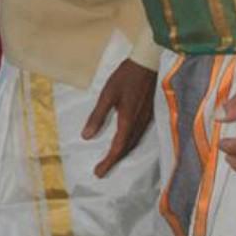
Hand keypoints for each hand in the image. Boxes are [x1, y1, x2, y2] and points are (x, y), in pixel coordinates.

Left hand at [82, 59, 156, 177]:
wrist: (147, 63)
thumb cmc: (125, 76)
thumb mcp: (107, 94)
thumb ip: (97, 116)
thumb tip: (86, 136)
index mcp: (128, 120)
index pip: (118, 147)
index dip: (108, 162)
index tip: (98, 173)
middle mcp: (139, 123)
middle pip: (127, 149)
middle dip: (114, 161)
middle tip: (101, 171)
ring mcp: (147, 119)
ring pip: (134, 143)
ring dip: (122, 154)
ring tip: (111, 160)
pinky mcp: (149, 114)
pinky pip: (139, 136)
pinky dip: (130, 144)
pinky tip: (125, 143)